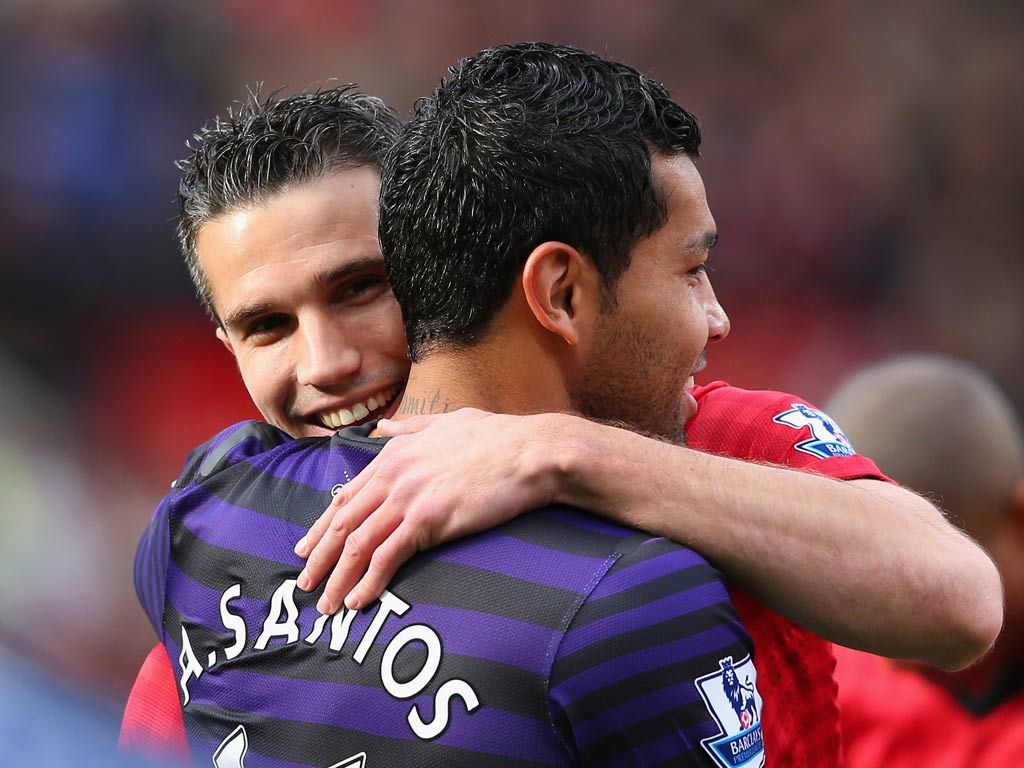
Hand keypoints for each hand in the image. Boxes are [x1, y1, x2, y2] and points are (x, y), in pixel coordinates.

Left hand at [294, 408, 560, 612]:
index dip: (324, 526)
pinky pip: (387, 557)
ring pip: (358, 544)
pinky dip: (369, 582)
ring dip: (338, 578)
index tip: (307, 548)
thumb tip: (382, 428)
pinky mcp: (428, 520)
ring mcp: (409, 497)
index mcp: (394, 454)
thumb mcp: (446, 422)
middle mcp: (393, 475)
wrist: (531, 451)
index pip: (347, 496)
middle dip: (320, 556)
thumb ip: (409, 428)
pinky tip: (359, 601)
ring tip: (327, 604)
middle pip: (344, 523)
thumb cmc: (498, 437)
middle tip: (305, 583)